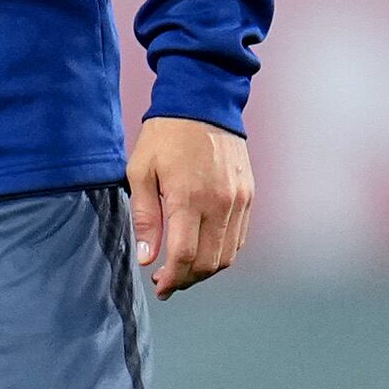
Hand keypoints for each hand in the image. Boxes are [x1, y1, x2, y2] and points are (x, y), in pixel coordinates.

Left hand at [127, 115, 251, 298]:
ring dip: (206, 270)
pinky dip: (223, 252)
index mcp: (188, 198)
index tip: (159, 287)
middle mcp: (219, 203)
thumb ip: (144, 217)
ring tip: (184, 270)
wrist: (203, 102)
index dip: (172, 279)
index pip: (185, 256)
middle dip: (187, 280)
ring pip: (227, 255)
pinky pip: (239, 237)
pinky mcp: (248, 195)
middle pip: (209, 262)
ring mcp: (238, 200)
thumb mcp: (140, 171)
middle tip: (168, 283)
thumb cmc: (165, 136)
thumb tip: (147, 258)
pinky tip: (204, 250)